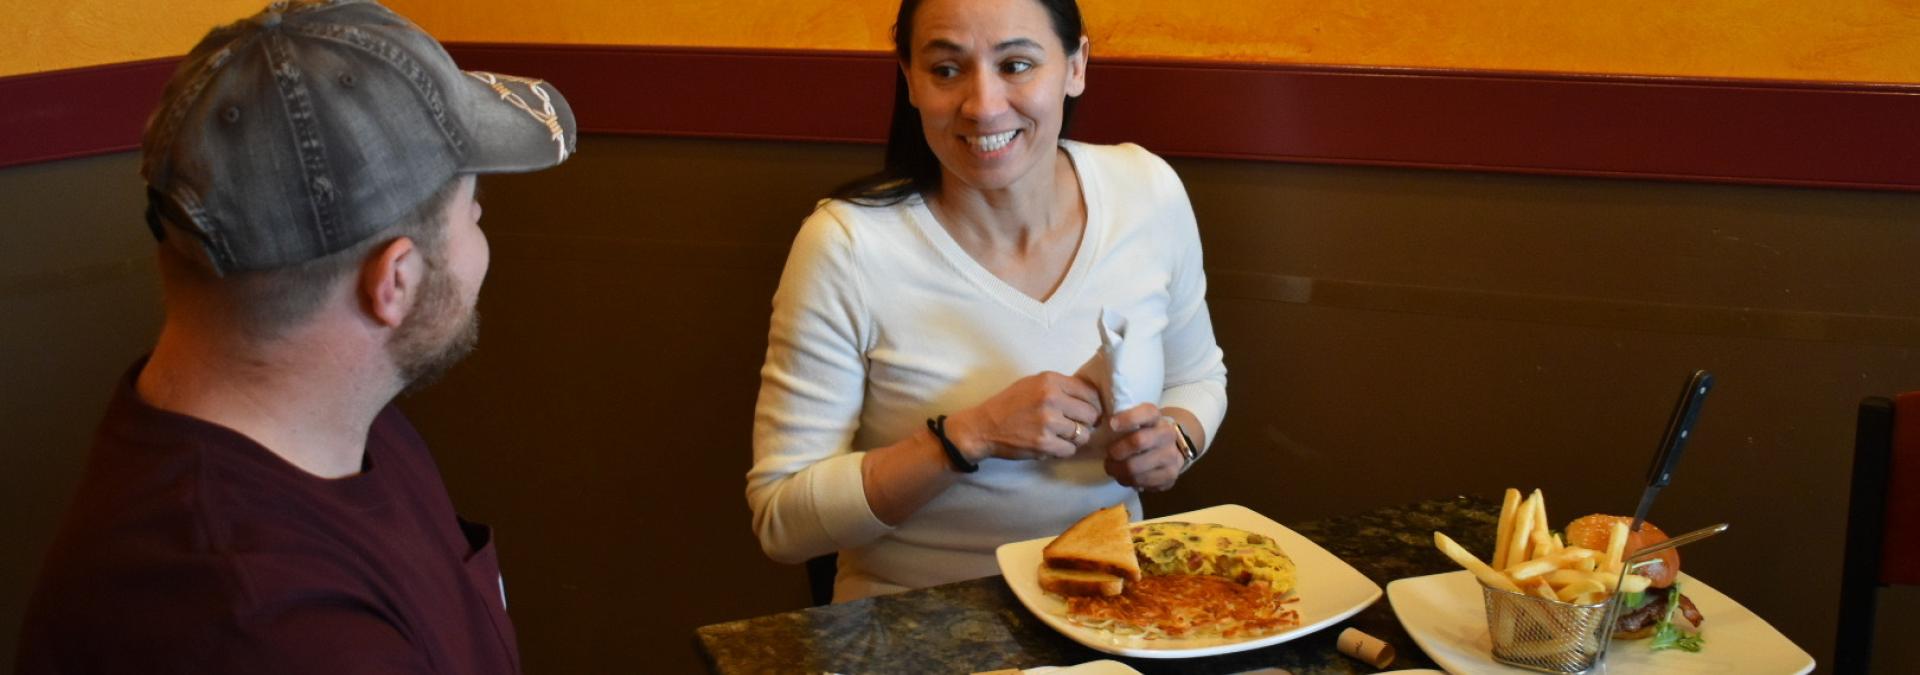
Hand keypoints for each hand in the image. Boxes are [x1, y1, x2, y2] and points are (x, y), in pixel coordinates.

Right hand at [946, 372, 1102, 461]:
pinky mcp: (1044, 443)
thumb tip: (1089, 398)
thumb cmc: (1009, 404)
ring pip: (1083, 434)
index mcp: (1050, 380)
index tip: (1087, 411)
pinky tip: (1053, 444)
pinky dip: (1064, 450)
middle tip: (1075, 425)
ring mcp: (1048, 422)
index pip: (1089, 392)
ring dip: (1076, 438)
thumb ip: (1060, 387)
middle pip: (1090, 414)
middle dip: (1086, 422)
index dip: (1092, 404)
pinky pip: (1070, 450)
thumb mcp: (1033, 384)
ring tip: (1063, 436)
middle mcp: (1052, 398)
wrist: (984, 427)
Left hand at [1103, 403, 1185, 491]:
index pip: (1147, 413)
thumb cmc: (1144, 434)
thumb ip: (1122, 421)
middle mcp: (1167, 435)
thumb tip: (1100, 425)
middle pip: (1138, 442)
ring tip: (1113, 468)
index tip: (1111, 424)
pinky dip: (1128, 481)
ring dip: (1118, 470)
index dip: (1128, 418)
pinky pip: (1141, 482)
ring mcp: (1171, 456)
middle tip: (1109, 456)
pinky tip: (1125, 476)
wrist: (1171, 450)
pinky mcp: (1170, 476)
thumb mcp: (1137, 422)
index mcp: (1157, 418)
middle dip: (1117, 451)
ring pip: (1136, 468)